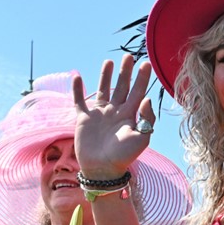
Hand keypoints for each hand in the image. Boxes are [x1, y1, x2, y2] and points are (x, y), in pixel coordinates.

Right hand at [72, 55, 155, 178]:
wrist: (103, 168)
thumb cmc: (124, 156)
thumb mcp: (141, 137)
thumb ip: (146, 118)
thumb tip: (146, 98)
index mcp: (130, 115)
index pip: (137, 92)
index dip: (142, 78)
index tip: (146, 64)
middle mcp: (115, 111)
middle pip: (122, 87)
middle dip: (125, 72)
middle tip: (129, 56)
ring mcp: (100, 114)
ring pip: (103, 90)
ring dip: (106, 76)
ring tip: (109, 61)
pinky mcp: (84, 118)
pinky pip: (79, 101)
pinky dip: (77, 90)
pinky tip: (77, 77)